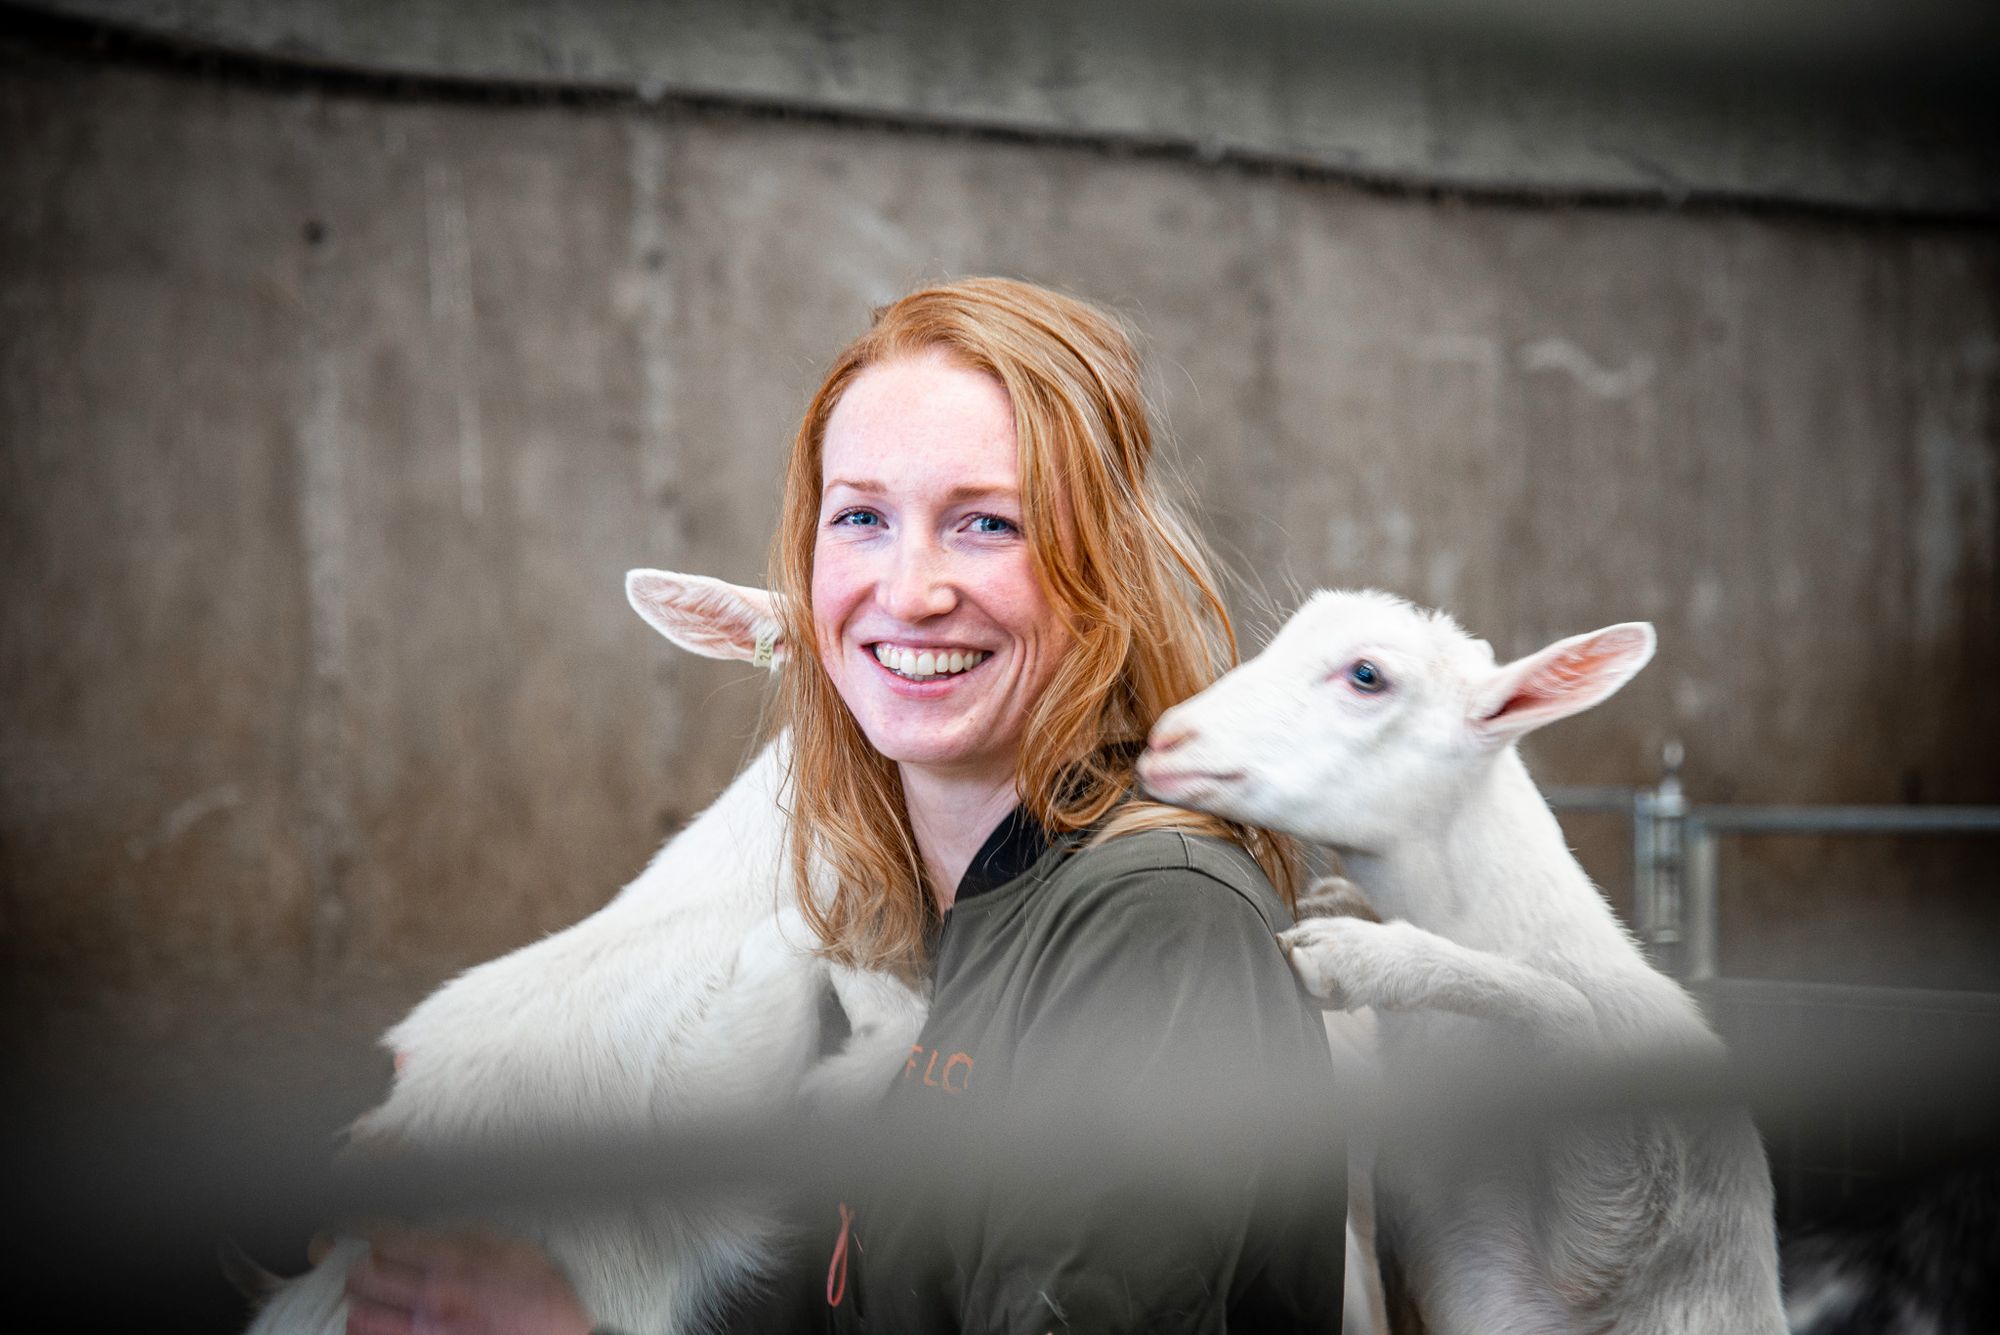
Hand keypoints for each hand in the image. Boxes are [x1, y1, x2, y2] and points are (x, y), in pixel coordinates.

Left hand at [345, 1222, 593, 1334]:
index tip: (359, 1227)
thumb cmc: (540, 1297)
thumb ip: (469, 1235)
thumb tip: (435, 1228)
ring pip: (363, 1314)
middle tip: (363, 1262)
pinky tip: (369, 1323)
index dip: (368, 1229)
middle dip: (360, 1266)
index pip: (389, 1238)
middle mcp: (431, 1296)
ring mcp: (424, 1329)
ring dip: (361, 1300)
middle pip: (365, 1276)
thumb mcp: (512, 1247)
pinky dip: (366, 1329)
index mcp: (453, 1261)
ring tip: (365, 1294)